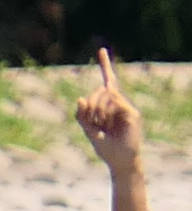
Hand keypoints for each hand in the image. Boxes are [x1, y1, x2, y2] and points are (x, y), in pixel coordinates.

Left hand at [77, 47, 142, 171]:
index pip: (107, 82)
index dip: (105, 66)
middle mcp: (117, 103)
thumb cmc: (105, 147)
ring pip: (105, 97)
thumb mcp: (88, 131)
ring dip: (96, 111)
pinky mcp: (131, 113)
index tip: (101, 50)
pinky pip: (113, 105)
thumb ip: (82, 116)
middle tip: (91, 121)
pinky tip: (109, 126)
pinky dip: (106, 114)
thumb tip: (80, 98)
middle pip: (99, 91)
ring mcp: (125, 107)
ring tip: (101, 127)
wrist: (119, 160)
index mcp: (108, 106)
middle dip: (89, 105)